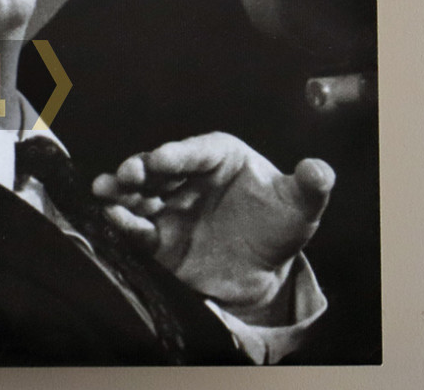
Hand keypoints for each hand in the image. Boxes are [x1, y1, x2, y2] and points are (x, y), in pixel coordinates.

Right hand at [93, 132, 333, 319]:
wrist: (264, 272)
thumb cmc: (280, 225)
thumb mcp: (300, 208)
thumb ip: (310, 188)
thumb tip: (318, 170)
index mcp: (219, 157)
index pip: (195, 151)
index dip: (176, 154)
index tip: (159, 160)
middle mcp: (188, 177)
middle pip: (158, 168)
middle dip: (139, 168)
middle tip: (127, 174)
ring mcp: (170, 206)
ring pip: (139, 194)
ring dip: (121, 192)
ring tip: (105, 192)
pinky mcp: (159, 238)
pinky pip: (138, 229)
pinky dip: (124, 225)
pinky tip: (115, 223)